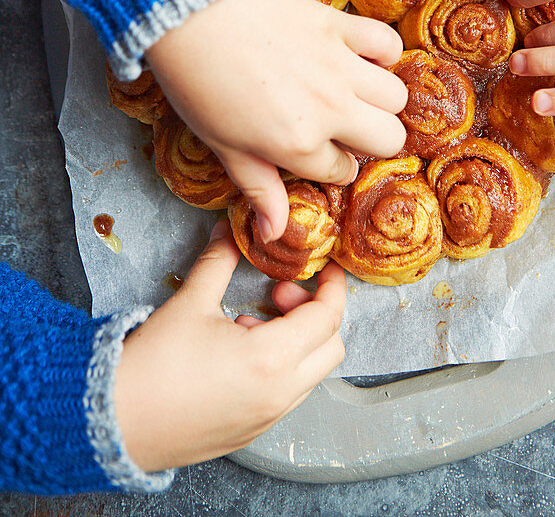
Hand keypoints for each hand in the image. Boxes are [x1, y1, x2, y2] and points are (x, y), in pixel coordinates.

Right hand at [115, 220, 346, 471]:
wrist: (113, 422)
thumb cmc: (152, 366)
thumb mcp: (191, 302)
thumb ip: (219, 261)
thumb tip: (230, 232)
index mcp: (272, 359)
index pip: (327, 317)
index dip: (331, 286)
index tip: (323, 267)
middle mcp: (279, 394)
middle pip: (331, 348)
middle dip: (316, 313)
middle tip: (278, 293)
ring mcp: (267, 418)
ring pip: (310, 374)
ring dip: (296, 342)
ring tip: (249, 323)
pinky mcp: (250, 432)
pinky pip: (286, 395)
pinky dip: (280, 368)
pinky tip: (238, 352)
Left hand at [146, 0, 407, 240]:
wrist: (191, 12)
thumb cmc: (198, 83)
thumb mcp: (224, 146)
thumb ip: (259, 188)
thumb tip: (274, 233)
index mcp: (299, 144)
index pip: (342, 171)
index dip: (330, 165)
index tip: (314, 152)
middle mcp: (330, 109)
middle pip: (389, 139)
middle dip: (370, 140)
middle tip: (344, 128)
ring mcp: (339, 67)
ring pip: (396, 96)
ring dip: (380, 100)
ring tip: (354, 95)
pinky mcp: (339, 26)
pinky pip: (388, 43)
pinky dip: (384, 53)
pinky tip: (362, 58)